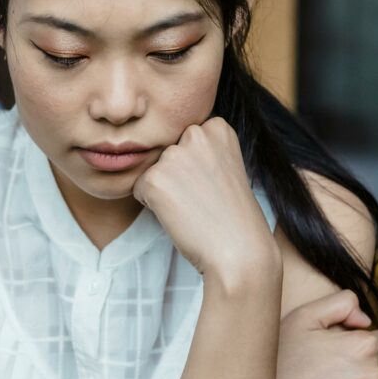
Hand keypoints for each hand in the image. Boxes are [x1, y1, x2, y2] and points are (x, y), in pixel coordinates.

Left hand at [132, 117, 278, 281]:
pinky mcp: (154, 178)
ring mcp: (174, 155)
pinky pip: (138, 189)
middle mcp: (195, 133)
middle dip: (176, 174)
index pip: (184, 139)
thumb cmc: (234, 216)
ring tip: (193, 207)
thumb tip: (165, 149)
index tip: (214, 183)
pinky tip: (179, 215)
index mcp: (217, 127)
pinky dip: (152, 205)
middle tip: (203, 198)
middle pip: (166, 152)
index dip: (194, 166)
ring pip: (152, 170)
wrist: (239, 251)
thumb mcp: (226, 167)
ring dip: (164, 190)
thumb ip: (201, 150)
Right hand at [275, 290, 377, 378]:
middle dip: (356, 369)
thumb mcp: (303, 316)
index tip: (342, 350)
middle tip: (321, 371)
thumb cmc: (279, 355)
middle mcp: (373, 377)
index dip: (363, 344)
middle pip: (377, 372)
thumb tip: (366, 320)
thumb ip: (342, 304)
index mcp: (364, 346)